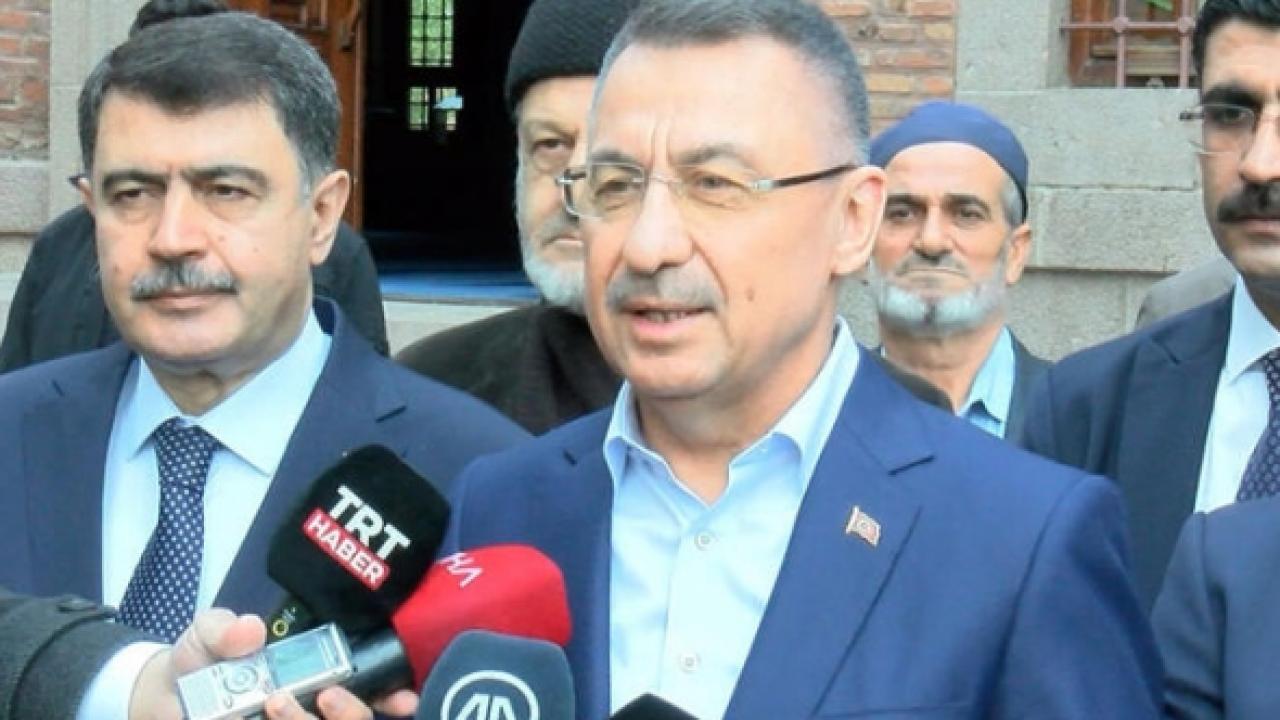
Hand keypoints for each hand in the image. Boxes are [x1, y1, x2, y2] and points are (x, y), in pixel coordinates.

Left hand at [128, 609, 417, 719]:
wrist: (161, 696)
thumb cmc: (201, 660)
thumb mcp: (207, 634)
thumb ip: (224, 628)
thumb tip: (250, 629)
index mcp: (316, 678)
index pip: (371, 691)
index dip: (394, 697)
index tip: (403, 700)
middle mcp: (312, 711)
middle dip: (351, 715)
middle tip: (322, 697)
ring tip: (273, 706)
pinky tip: (252, 719)